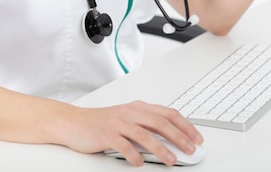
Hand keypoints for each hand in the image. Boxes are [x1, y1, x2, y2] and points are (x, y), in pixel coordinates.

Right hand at [60, 101, 202, 166]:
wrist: (73, 122)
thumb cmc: (102, 122)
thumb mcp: (129, 119)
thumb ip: (148, 125)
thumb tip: (172, 138)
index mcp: (140, 107)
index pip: (169, 114)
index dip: (185, 125)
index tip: (196, 137)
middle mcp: (131, 112)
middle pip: (161, 123)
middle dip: (179, 137)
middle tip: (190, 149)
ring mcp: (119, 122)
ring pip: (145, 134)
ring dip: (161, 149)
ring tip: (171, 160)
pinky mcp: (106, 134)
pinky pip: (123, 145)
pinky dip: (134, 155)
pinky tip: (140, 163)